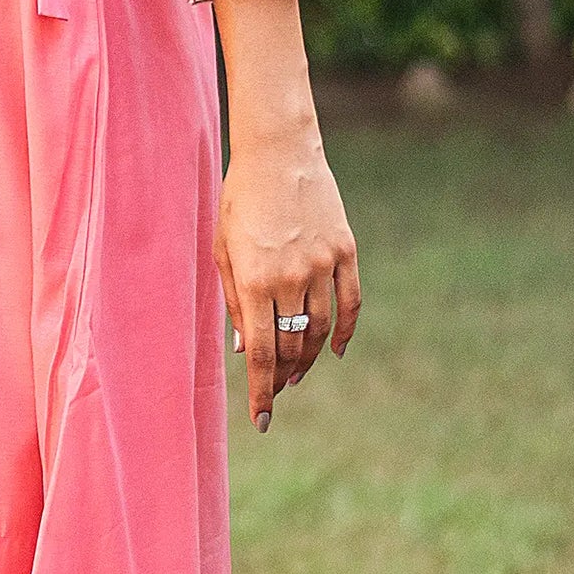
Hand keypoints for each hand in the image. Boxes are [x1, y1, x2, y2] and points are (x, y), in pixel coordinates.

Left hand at [215, 124, 359, 435]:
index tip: (263, 420)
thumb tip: (244, 348)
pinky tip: (335, 349)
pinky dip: (344, 331)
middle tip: (277, 387)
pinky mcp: (346, 250)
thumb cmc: (239, 202)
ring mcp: (323, 264)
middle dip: (283, 374)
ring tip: (298, 371)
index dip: (262, 391)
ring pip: (321, 329)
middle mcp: (291, 277)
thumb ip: (233, 301)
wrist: (278, 153)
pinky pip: (350, 303)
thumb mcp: (224, 250)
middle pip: (292, 345)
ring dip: (310, 357)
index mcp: (254, 280)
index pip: (261, 353)